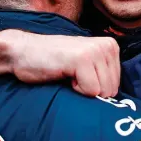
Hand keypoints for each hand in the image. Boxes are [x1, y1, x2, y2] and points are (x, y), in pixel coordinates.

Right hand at [0, 30, 120, 97]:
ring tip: (69, 72)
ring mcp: (95, 50)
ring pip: (102, 91)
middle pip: (111, 89)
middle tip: (73, 74)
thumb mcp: (87, 63)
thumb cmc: (53, 61)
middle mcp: (107, 46)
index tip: (80, 73)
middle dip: (91, 89)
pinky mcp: (82, 59)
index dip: (96, 86)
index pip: (116, 85)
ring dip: (82, 88)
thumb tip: (116, 95)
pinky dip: (75, 89)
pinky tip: (64, 73)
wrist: (23, 51)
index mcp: (111, 46)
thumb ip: (103, 73)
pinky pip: (91, 90)